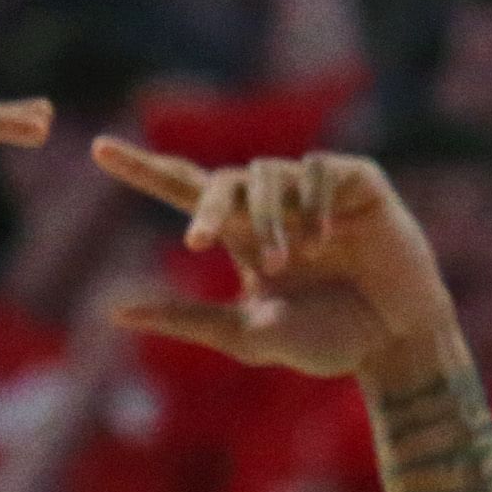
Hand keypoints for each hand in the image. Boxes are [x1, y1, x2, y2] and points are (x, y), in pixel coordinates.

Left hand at [93, 142, 454, 378]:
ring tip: (286, 263)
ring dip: (268, 218)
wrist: (395, 342)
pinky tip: (330, 242)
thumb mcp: (247, 335)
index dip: (143, 169)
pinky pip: (321, 169)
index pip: (184, 190)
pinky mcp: (358, 181)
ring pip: (268, 172)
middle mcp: (274, 206)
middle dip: (204, 203)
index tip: (97, 149)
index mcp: (242, 236)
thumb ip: (186, 321)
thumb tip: (114, 313)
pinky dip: (317, 203)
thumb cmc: (328, 342)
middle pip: (220, 178)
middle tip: (198, 239)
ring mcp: (316, 191)